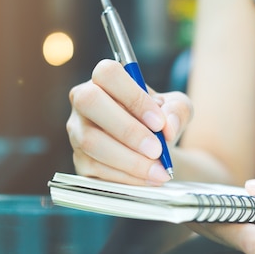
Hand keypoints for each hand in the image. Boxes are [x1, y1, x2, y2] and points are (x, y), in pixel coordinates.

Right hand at [67, 59, 192, 184]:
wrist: (153, 153)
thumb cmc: (159, 123)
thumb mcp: (177, 109)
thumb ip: (177, 111)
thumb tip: (168, 126)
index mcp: (104, 79)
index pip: (108, 74)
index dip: (133, 97)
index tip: (159, 122)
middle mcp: (83, 101)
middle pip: (89, 102)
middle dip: (127, 129)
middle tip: (157, 150)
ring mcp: (77, 132)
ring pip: (92, 142)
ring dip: (129, 160)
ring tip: (159, 171)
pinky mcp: (79, 161)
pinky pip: (96, 169)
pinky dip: (126, 177)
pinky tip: (148, 179)